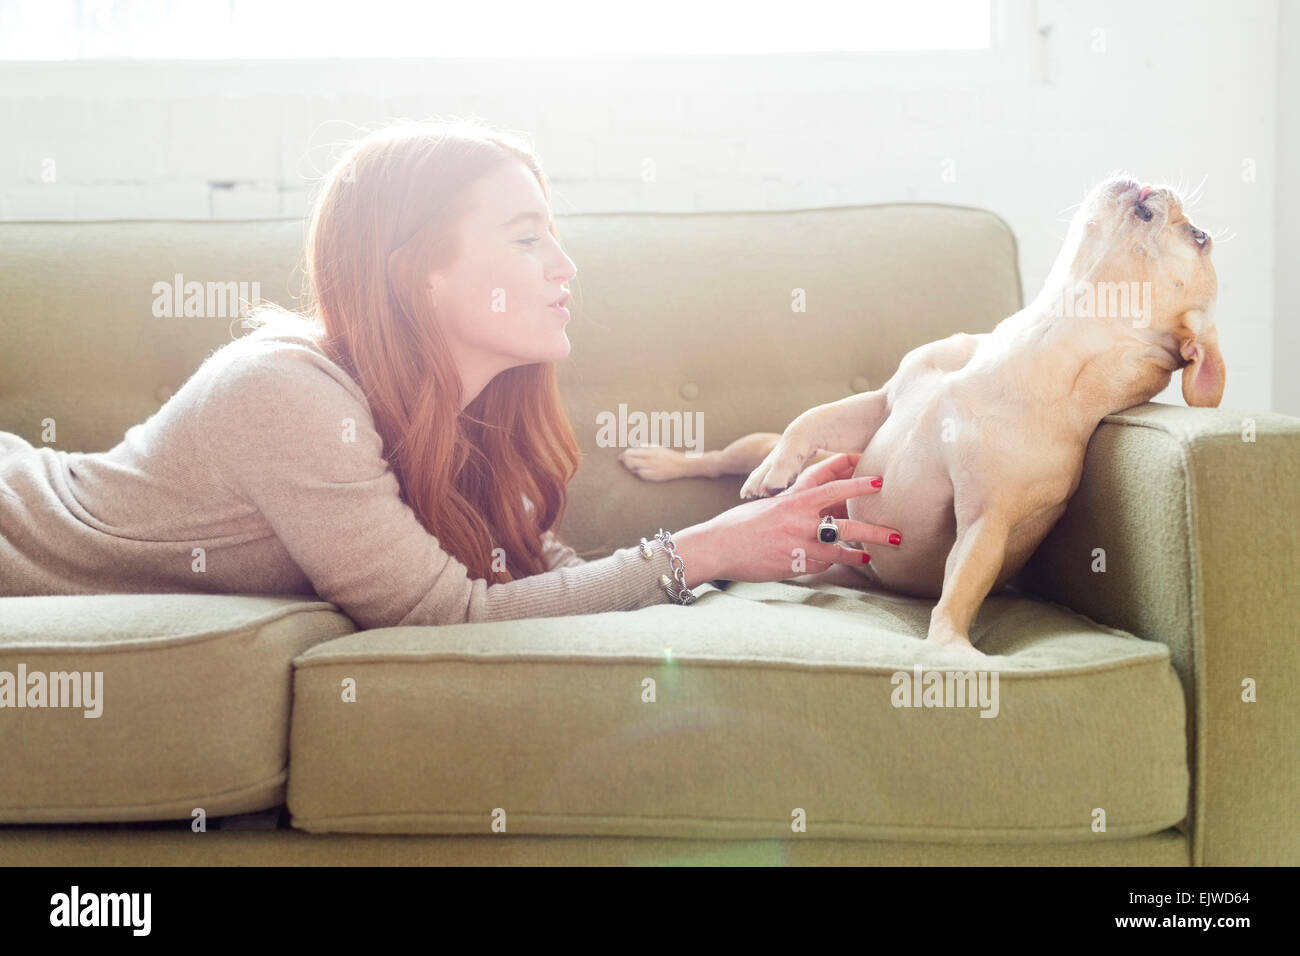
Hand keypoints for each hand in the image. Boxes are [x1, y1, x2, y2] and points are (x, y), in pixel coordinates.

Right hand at [685, 454, 901, 582]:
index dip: (854, 477)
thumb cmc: (739, 525)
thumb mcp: (768, 504)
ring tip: (879, 551)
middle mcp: (798, 520)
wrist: (715, 546)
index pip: (829, 483)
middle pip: (845, 522)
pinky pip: (821, 565)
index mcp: (792, 499)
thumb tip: (818, 500)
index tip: (875, 474)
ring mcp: (796, 544)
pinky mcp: (792, 565)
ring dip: (861, 550)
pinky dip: (834, 563)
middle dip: (873, 525)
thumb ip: (794, 500)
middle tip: (897, 530)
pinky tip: (851, 563)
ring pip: (839, 548)